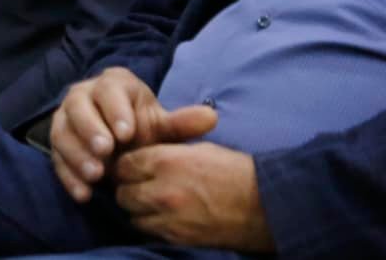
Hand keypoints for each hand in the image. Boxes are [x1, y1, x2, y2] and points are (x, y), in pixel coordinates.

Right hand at [47, 68, 217, 201]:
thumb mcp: (161, 125)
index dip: (116, 110)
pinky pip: (56, 158)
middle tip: (106, 153)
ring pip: (63, 132)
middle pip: (79, 106)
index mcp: (112, 84)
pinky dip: (68, 176)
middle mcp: (83, 95)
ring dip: (77, 154)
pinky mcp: (58, 142)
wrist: (119, 141)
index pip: (109, 90)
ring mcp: (66, 118)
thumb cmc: (140, 127)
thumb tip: (212, 118)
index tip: (127, 133)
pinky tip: (84, 194)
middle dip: (91, 130)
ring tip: (96, 175)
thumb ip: (181, 124)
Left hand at [113, 140, 272, 251]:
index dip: (127, 165)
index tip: (133, 167)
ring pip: (132, 214)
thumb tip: (144, 158)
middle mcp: (161, 190)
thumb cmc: (234, 171)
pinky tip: (163, 217)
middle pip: (122, 191)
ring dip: (138, 208)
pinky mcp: (176, 237)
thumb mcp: (199, 149)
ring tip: (152, 203)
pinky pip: (148, 230)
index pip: (124, 164)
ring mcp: (167, 217)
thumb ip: (167, 152)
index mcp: (166, 161)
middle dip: (128, 187)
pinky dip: (151, 224)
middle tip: (140, 186)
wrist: (262, 204)